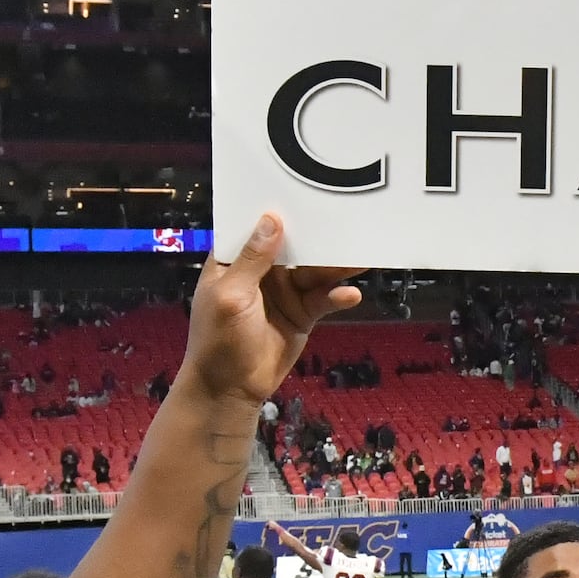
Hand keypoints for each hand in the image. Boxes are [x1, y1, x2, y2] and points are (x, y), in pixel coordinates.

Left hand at [178, 214, 361, 408]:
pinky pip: (324, 298)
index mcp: (235, 261)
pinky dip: (337, 296)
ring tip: (360, 258)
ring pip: (314, 271)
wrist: (230, 388)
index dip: (277, 210)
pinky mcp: (303, 313)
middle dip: (317, 234)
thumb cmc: (218, 339)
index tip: (303, 189)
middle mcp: (262, 272)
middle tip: (347, 218)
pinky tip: (350, 294)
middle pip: (294, 245)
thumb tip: (272, 219)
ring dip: (335, 265)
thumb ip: (253, 259)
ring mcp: (284, 292)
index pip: (257, 228)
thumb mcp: (231, 295)